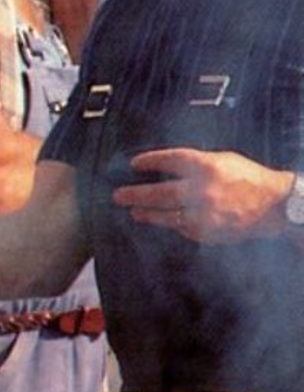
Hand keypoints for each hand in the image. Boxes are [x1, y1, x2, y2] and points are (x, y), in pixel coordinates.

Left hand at [112, 148, 294, 242]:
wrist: (273, 206)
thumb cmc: (248, 179)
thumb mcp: (223, 160)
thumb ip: (195, 163)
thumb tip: (166, 167)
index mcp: (207, 166)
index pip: (169, 160)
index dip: (149, 161)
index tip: (134, 164)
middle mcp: (202, 190)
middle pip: (160, 192)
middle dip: (135, 194)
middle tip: (119, 195)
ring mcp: (203, 214)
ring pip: (166, 215)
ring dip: (147, 214)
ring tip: (134, 212)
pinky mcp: (207, 232)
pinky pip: (181, 228)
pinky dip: (171, 224)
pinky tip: (160, 221)